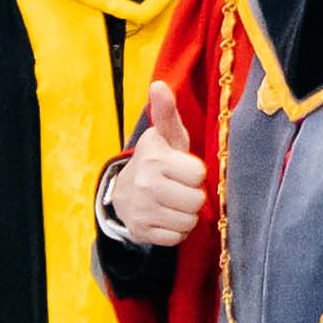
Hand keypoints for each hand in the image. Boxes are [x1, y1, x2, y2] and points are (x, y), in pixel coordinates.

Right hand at [104, 111, 210, 250]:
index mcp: (155, 158)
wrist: (124, 192)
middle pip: (196, 201)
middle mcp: (146, 184)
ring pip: (188, 221)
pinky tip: (165, 216)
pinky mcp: (140, 231)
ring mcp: (141, 210)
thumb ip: (167, 113)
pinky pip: (176, 237)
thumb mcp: (165, 136)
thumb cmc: (157, 160)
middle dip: (192, 196)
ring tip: (172, 202)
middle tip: (178, 188)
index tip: (181, 169)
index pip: (198, 174)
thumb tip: (159, 85)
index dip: (194, 173)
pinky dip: (175, 230)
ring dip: (185, 214)